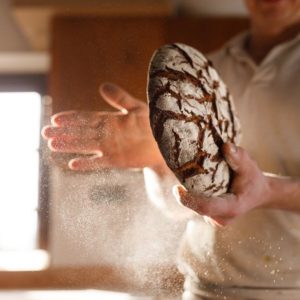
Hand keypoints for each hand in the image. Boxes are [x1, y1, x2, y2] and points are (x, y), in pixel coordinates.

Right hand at [42, 83, 163, 170]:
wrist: (165, 143)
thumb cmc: (152, 123)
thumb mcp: (136, 107)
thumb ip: (120, 98)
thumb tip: (101, 86)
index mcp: (110, 120)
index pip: (86, 118)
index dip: (72, 118)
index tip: (56, 118)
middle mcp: (106, 134)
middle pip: (81, 132)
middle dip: (64, 132)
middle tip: (45, 132)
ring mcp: (110, 148)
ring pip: (85, 146)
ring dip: (70, 146)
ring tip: (52, 145)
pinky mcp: (116, 160)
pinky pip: (98, 162)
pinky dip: (86, 163)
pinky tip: (72, 164)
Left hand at [173, 143, 271, 225]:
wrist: (258, 193)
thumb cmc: (253, 179)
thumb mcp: (249, 166)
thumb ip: (239, 157)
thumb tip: (226, 146)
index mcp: (232, 208)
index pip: (207, 207)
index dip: (190, 200)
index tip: (176, 189)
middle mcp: (221, 217)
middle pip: (197, 207)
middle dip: (185, 194)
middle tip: (176, 173)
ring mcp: (215, 219)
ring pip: (195, 207)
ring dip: (187, 193)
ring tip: (181, 175)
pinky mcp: (209, 216)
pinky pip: (195, 206)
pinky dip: (191, 194)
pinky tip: (188, 182)